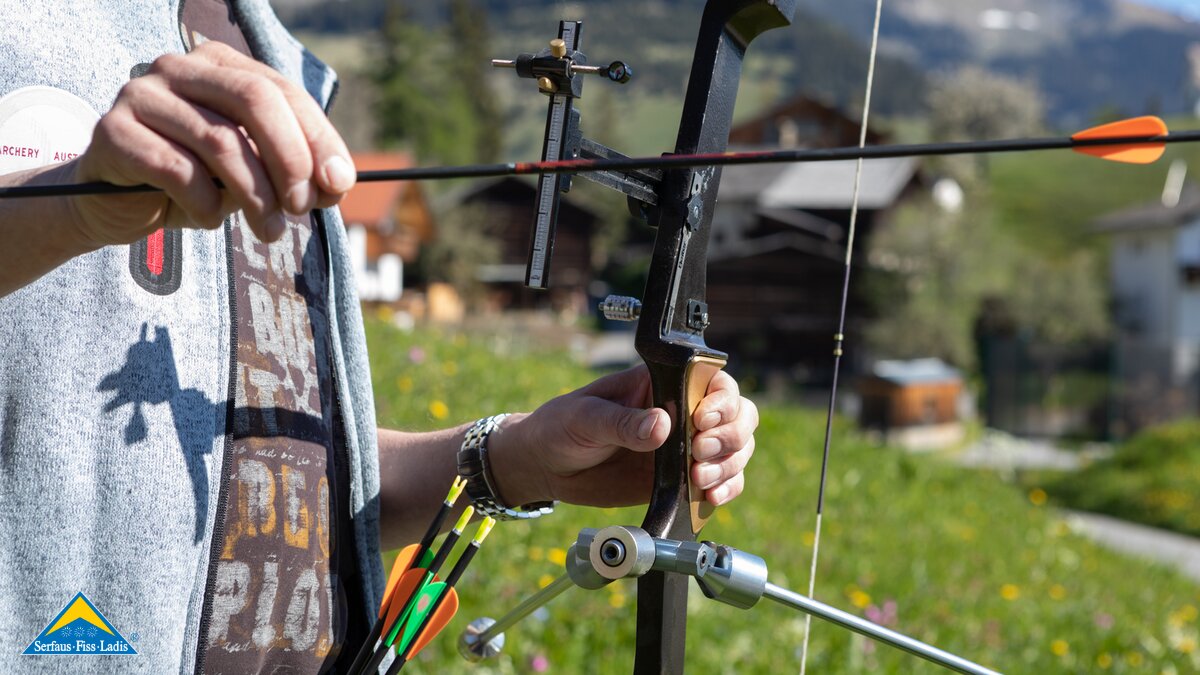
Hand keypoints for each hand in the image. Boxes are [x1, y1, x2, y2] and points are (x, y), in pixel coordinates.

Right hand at [66, 41, 354, 249]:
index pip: (282, 91)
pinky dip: (205, 205)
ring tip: (269, 230)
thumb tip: (337, 183)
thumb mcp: (252, 177)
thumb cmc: (193, 184)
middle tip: (301, 208)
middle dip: (290, 160)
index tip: (340, 184)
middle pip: (254, 100)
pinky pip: (178, 170)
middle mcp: (178, 68)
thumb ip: (294, 174)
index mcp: (219, 65)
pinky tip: (208, 219)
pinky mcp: (114, 132)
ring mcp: (141, 95)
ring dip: (256, 196)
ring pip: (220, 141)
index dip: (319, 138)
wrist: (112, 205)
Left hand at [489, 365, 758, 508]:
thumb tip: (662, 425)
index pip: (715, 382)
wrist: (547, 466)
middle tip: (698, 452)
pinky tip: (709, 497)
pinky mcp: (682, 478)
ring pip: (736, 449)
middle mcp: (683, 411)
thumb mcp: (585, 418)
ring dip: (729, 465)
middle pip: (739, 415)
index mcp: (663, 383)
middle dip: (729, 435)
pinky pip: (722, 481)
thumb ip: (622, 422)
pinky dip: (726, 489)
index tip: (701, 420)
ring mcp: (686, 446)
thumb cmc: (561, 427)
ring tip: (698, 479)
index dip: (722, 400)